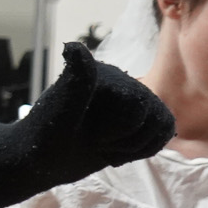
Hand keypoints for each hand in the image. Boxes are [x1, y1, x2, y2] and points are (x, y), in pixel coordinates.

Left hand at [0, 42, 174, 207]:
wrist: (43, 161)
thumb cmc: (44, 138)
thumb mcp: (59, 112)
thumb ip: (76, 81)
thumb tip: (73, 45)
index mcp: (99, 73)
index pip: (135, 105)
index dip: (115, 130)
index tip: (85, 134)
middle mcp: (118, 81)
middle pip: (151, 114)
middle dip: (124, 140)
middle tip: (94, 142)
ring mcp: (130, 98)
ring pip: (161, 122)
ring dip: (135, 146)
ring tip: (105, 146)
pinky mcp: (136, 116)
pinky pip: (164, 130)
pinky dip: (145, 148)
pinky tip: (119, 151)